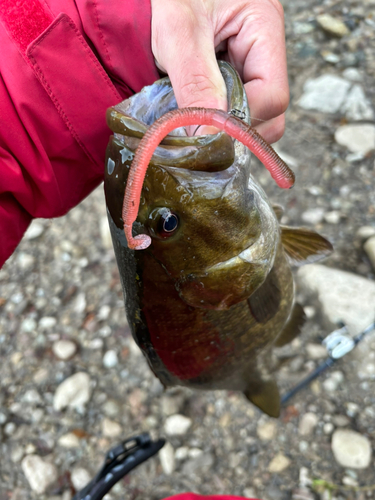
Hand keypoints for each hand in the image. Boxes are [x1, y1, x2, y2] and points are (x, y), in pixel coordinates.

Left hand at [151, 0, 288, 142]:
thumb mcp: (180, 34)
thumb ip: (197, 85)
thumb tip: (209, 137)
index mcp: (265, 28)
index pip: (273, 98)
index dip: (240, 120)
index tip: (206, 127)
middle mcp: (264, 50)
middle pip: (269, 113)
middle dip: (234, 126)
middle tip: (198, 122)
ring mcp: (249, 65)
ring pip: (251, 116)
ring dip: (221, 123)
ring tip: (193, 109)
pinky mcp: (232, 75)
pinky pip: (231, 109)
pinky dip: (213, 116)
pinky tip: (193, 104)